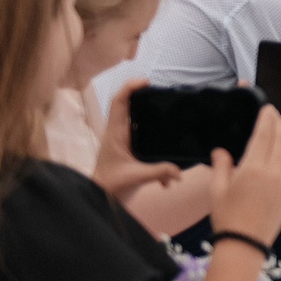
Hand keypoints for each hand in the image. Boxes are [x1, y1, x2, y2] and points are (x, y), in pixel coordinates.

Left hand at [93, 79, 182, 205]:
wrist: (100, 198)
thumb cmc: (111, 185)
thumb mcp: (136, 177)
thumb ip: (159, 172)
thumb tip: (180, 173)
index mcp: (116, 133)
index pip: (118, 102)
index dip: (130, 87)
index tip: (147, 82)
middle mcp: (118, 132)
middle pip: (128, 105)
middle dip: (145, 97)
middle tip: (165, 95)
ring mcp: (123, 140)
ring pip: (137, 120)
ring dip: (152, 118)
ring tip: (171, 116)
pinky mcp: (130, 149)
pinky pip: (144, 137)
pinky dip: (156, 142)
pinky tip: (166, 163)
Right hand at [208, 105, 280, 250]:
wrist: (245, 244)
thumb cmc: (226, 217)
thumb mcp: (217, 190)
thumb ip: (221, 166)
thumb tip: (220, 151)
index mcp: (252, 169)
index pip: (263, 136)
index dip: (266, 119)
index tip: (268, 108)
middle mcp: (271, 173)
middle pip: (279, 141)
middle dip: (278, 124)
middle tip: (274, 113)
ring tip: (277, 132)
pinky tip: (279, 156)